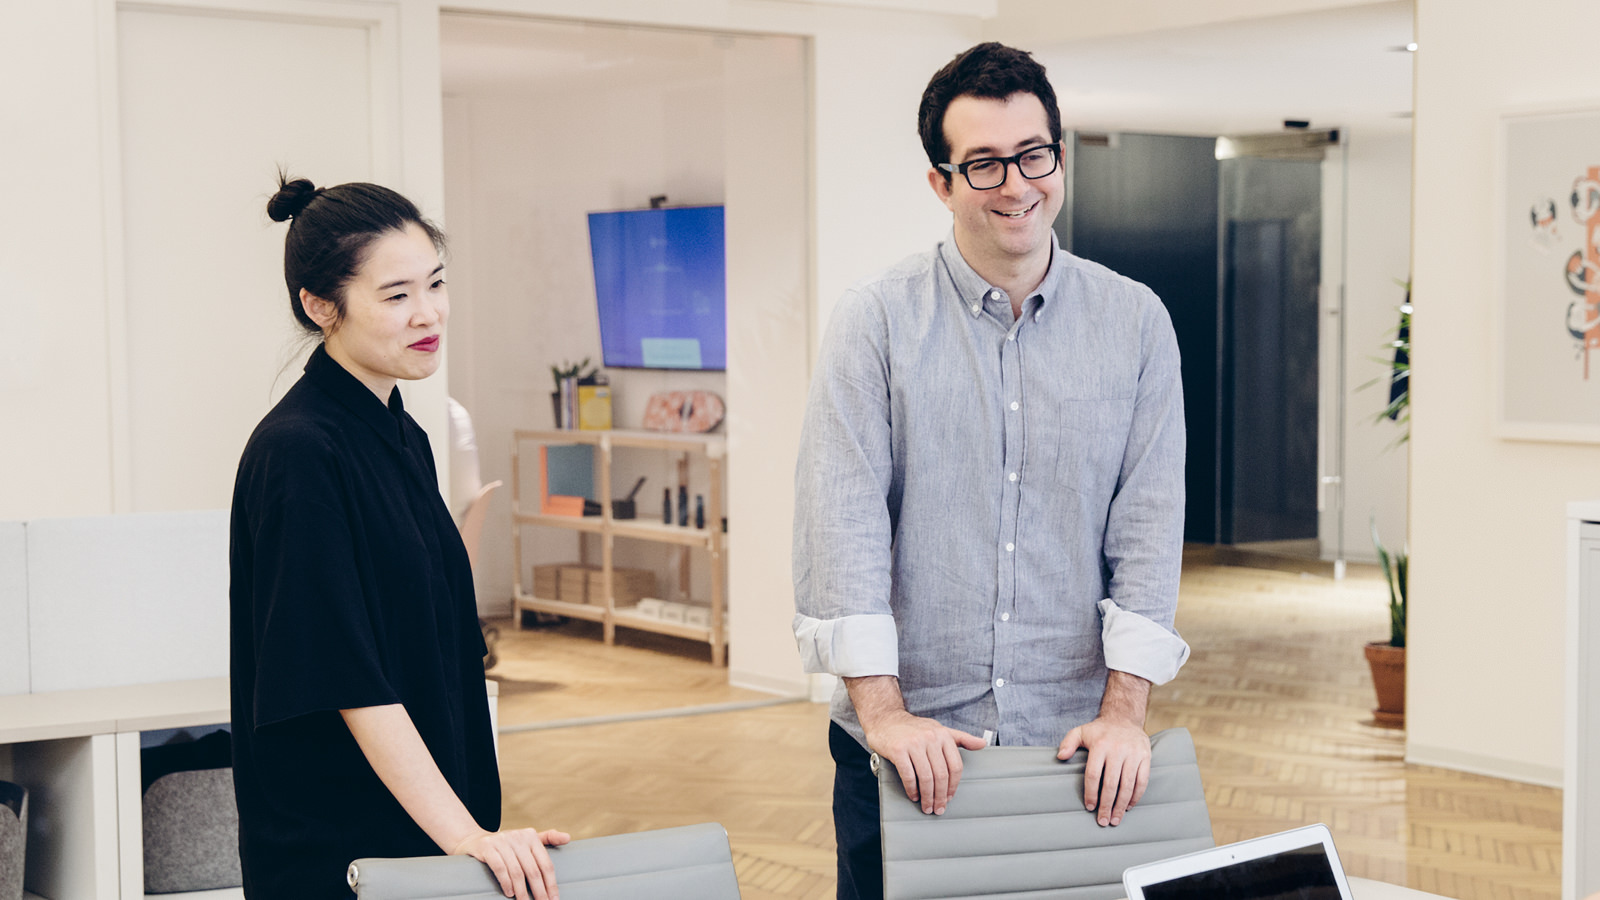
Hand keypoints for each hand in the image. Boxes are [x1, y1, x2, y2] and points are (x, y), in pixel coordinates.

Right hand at [451, 827, 571, 899]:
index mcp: (531, 836)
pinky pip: (500, 868)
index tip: (554, 899)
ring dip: (521, 891)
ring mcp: (501, 841)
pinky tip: (509, 893)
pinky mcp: (487, 848)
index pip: (545, 863)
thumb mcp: (526, 840)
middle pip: (533, 870)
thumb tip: (568, 838)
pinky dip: (506, 882)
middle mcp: (518, 837)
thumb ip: (547, 838)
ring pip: (517, 871)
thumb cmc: (506, 845)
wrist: (474, 840)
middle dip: (539, 891)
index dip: (551, 883)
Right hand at [867, 710, 988, 814]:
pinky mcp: (898, 749)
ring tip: (926, 806)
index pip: (955, 766)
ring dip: (927, 797)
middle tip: (938, 808)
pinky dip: (912, 789)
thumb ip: (961, 738)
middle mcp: (930, 738)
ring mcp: (914, 743)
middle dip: (940, 796)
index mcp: (943, 735)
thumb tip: (983, 744)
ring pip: (926, 777)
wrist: (886, 719)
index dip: (953, 786)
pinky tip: (913, 795)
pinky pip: (909, 775)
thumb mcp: (940, 730)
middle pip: (941, 775)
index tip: (948, 798)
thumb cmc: (914, 728)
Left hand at [1057, 717, 1150, 826]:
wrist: (1124, 718)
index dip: (1091, 793)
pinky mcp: (1145, 757)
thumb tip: (1060, 757)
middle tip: (1103, 821)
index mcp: (1100, 745)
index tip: (1089, 807)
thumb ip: (1068, 743)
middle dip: (1106, 805)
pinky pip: (1142, 781)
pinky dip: (1136, 796)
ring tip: (1115, 819)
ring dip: (1121, 805)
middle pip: (1111, 784)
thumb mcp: (1080, 731)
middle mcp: (1118, 749)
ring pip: (1128, 785)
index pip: (1094, 774)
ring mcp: (1133, 754)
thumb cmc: (1100, 730)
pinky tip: (1128, 807)